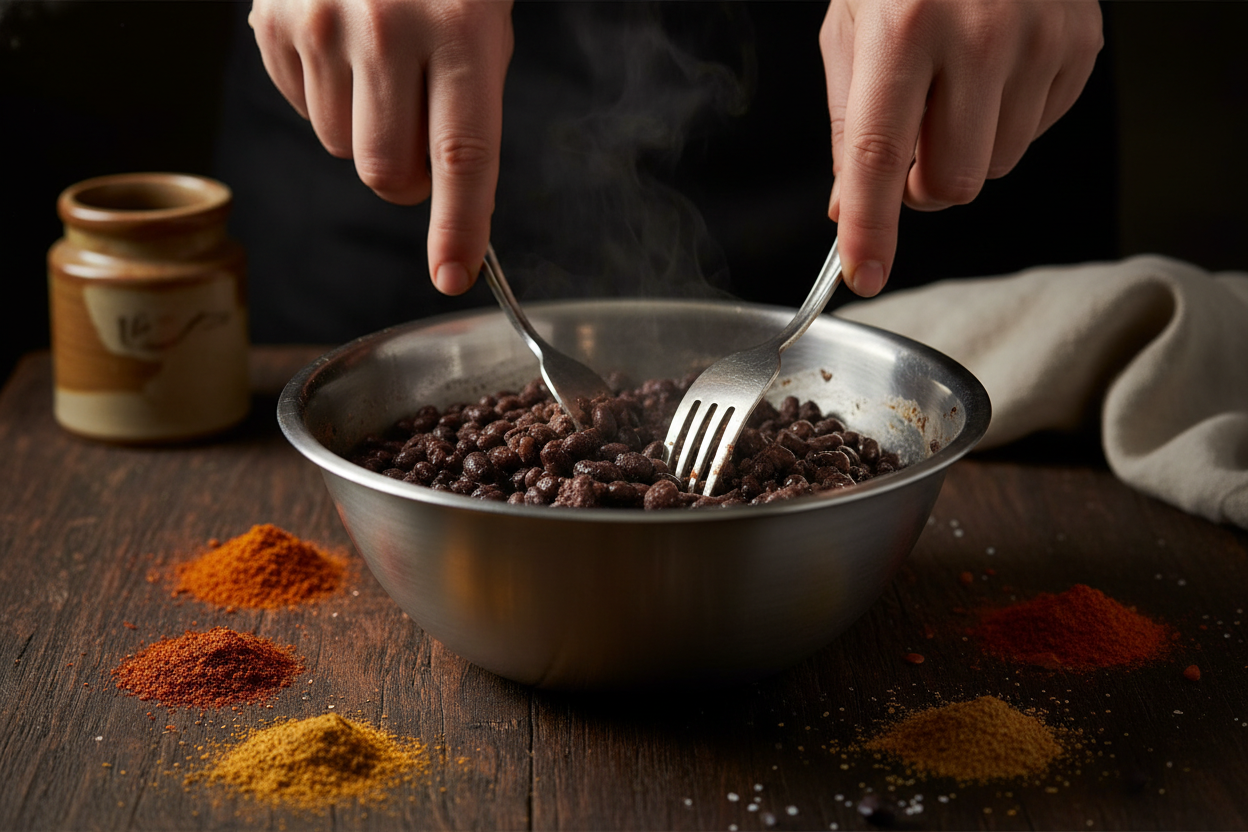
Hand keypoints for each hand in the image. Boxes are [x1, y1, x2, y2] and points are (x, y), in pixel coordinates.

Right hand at [249, 0, 514, 294]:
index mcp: (461, 27)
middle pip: (385, 171)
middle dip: (406, 182)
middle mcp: (386, 25)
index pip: (462, 153)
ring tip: (382, 69)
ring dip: (365, 132)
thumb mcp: (482, 28)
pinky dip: (328, 98)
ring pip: (340, 148)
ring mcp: (319, 20)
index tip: (453, 276)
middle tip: (419, 142)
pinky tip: (344, 50)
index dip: (457, 226)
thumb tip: (445, 205)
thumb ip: (468, 114)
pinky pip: (302, 110)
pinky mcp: (273, 21)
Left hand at [820, 0, 1102, 295]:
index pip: (878, 158)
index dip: (871, 229)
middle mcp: (978, 36)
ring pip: (997, 167)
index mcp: (903, 29)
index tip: (864, 275)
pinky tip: (993, 72)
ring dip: (966, 150)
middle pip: (952, 183)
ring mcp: (1040, 40)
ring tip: (954, 89)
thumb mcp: (852, 28)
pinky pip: (1036, 134)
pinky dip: (1006, 121)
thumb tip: (846, 209)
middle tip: (909, 145)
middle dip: (922, 186)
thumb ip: (848, 123)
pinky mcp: (1081, 45)